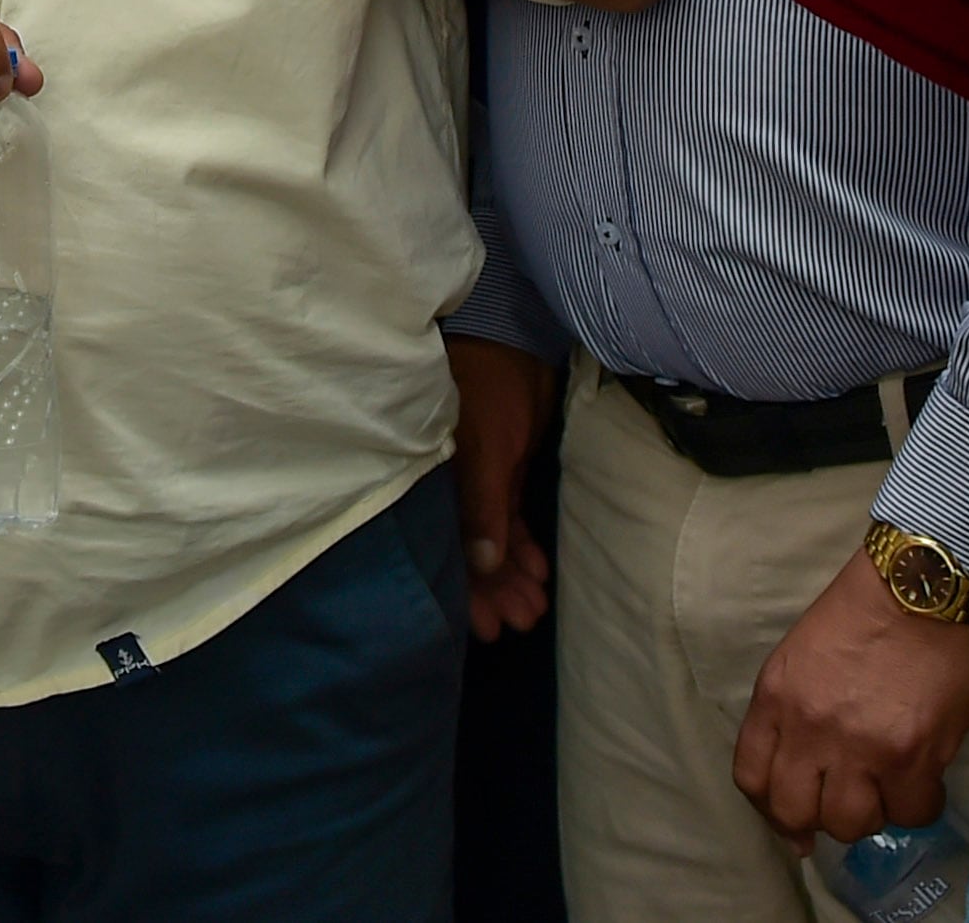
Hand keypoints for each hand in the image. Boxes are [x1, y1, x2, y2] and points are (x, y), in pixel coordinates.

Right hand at [447, 338, 557, 640]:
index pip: (441, 548)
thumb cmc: (486, 387)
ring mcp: (478, 482)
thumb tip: (482, 565)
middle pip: (468, 553)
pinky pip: (509, 520)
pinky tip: (539, 573)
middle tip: (518, 624)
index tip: (483, 628)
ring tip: (535, 608)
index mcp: (429, 481)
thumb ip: (481, 505)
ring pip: (493, 542)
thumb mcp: (482, 447)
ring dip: (512, 575)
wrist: (514, 340)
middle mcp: (447, 488)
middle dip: (493, 592)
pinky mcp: (503, 473)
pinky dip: (523, 547)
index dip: (462, 590)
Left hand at [733, 548, 968, 843]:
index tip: (794, 818)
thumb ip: (794, 709)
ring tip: (887, 788)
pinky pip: (910, 813)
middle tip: (846, 802)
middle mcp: (810, 729)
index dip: (771, 809)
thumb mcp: (803, 653)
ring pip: (852, 823)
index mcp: (776, 697)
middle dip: (819, 819)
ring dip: (871, 813)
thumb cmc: (865, 608)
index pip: (751, 777)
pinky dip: (918, 805)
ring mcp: (861, 746)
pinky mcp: (913, 755)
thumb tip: (805, 769)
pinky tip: (923, 782)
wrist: (923, 581)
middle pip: (796, 811)